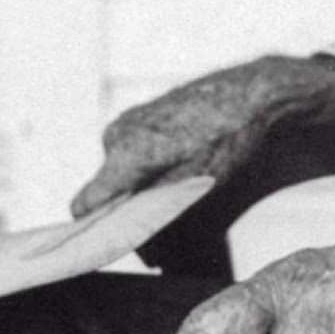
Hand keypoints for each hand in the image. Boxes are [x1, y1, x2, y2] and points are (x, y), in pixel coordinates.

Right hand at [71, 53, 334, 216]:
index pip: (85, 205)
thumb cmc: (227, 138)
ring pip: (119, 170)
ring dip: (140, 184)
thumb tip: (139, 240)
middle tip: (165, 213)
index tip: (117, 240)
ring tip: (179, 180)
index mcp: (126, 154)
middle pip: (105, 190)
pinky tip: (177, 160)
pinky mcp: (137, 114)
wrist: (249, 93)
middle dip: (128, 207)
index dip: (96, 228)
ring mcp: (126, 121)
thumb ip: (156, 211)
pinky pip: (129, 150)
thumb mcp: (192, 185)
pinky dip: (145, 164)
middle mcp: (116, 135)